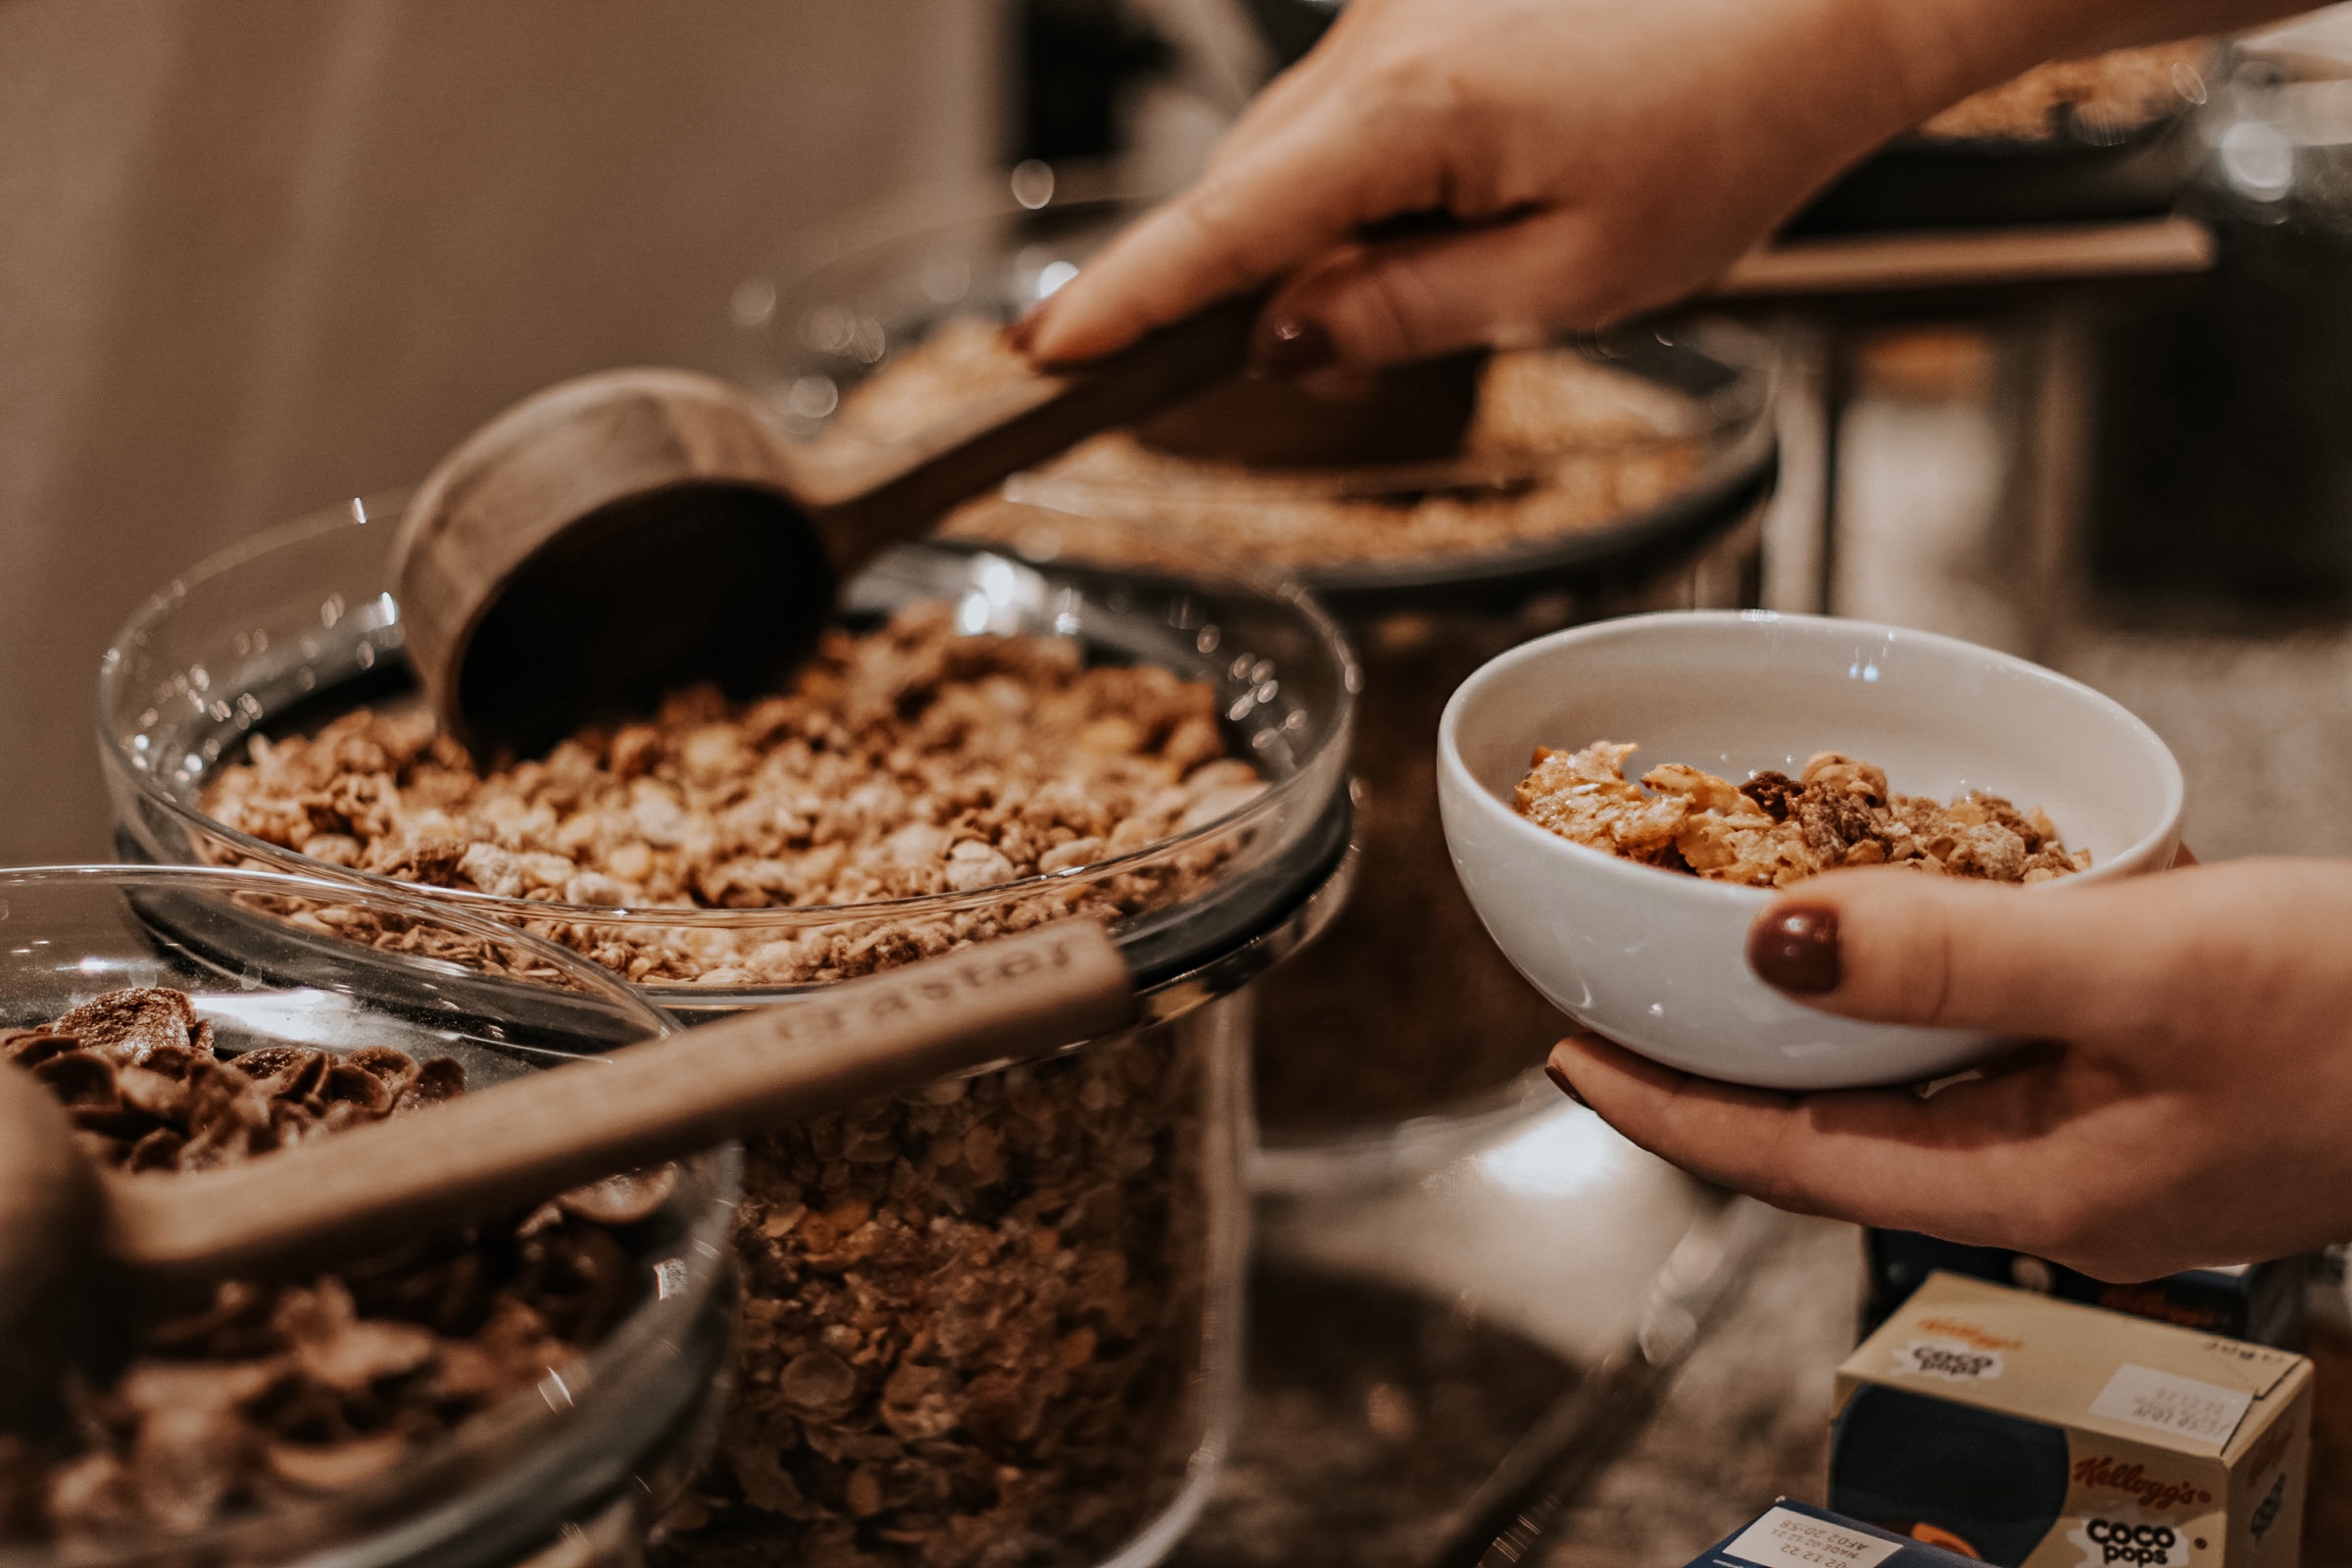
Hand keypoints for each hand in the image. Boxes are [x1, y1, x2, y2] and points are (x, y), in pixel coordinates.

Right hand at [1021, 0, 2198, 372]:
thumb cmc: (1725, 130)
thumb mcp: (1570, 274)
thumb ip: (1406, 310)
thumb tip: (1287, 341)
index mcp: (1408, 114)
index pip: (1224, 226)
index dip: (1127, 299)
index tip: (1043, 355)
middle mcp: (1377, 45)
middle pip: (1245, 190)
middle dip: (1227, 286)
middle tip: (1252, 368)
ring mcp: (1400, 16)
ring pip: (1294, 153)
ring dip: (1310, 238)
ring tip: (1437, 279)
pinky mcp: (1432, 11)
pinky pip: (1349, 116)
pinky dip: (1358, 188)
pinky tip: (1447, 221)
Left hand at [1546, 853, 2351, 1280]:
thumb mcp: (2145, 970)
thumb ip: (1950, 959)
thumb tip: (1769, 943)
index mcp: (2036, 1190)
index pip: (1790, 1165)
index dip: (1664, 1109)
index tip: (1561, 1051)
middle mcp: (2052, 1177)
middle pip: (1830, 1130)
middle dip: (1715, 1069)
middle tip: (1611, 998)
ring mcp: (2102, 1133)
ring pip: (1904, 1083)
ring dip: (1807, 1024)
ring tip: (1712, 960)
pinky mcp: (2144, 1076)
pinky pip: (1988, 1039)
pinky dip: (1915, 986)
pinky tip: (1889, 928)